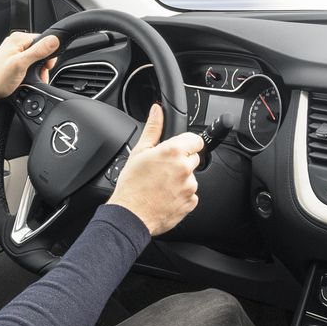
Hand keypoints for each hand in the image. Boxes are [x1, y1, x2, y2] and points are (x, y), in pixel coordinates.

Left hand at [0, 31, 59, 104]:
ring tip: (29, 79)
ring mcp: (13, 51)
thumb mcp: (21, 64)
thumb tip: (54, 40)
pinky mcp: (12, 60)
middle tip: (38, 75)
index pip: (43, 40)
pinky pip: (27, 63)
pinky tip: (25, 78)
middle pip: (40, 49)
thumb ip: (38, 51)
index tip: (46, 66)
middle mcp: (15, 42)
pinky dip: (29, 71)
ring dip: (36, 70)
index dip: (48, 54)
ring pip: (34, 58)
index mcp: (18, 39)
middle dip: (42, 64)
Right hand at [108, 105, 203, 235]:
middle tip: (162, 169)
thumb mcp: (139, 151)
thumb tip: (157, 110)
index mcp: (174, 152)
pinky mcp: (191, 202)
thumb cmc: (132, 185)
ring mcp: (190, 187)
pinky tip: (165, 196)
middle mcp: (185, 168)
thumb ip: (153, 128)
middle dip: (181, 161)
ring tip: (161, 185)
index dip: (185, 143)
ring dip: (181, 179)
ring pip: (191, 177)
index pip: (195, 140)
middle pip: (194, 158)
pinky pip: (190, 194)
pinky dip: (181, 195)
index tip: (176, 150)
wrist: (131, 215)